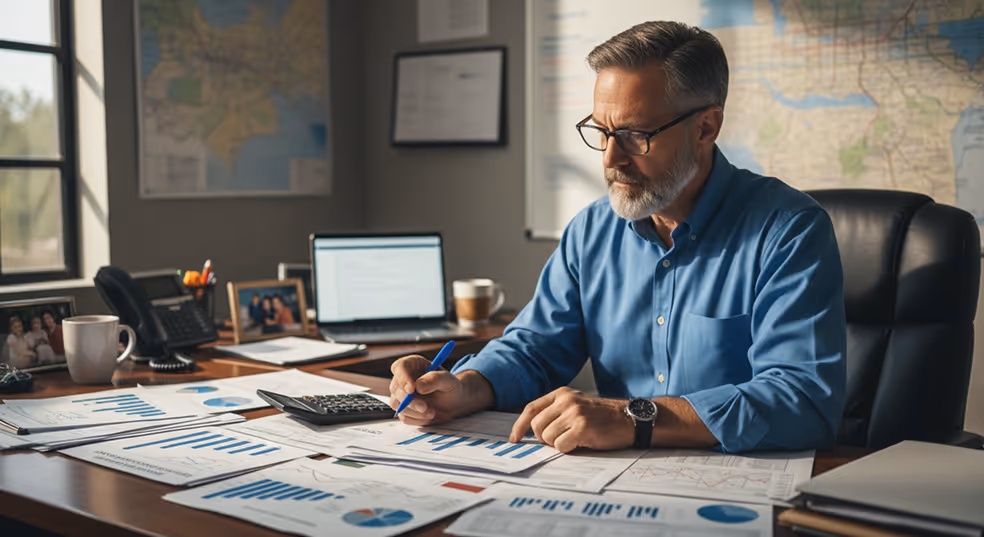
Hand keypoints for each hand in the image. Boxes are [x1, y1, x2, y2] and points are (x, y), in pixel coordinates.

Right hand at [388, 355, 469, 425]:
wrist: (454, 403)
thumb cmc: (450, 387)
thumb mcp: (448, 380)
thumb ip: (435, 379)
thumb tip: (418, 385)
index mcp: (412, 365)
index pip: (400, 367)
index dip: (403, 378)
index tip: (412, 389)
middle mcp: (403, 379)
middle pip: (395, 388)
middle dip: (410, 401)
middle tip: (424, 407)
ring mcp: (401, 395)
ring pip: (397, 405)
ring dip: (415, 412)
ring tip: (432, 412)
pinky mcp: (404, 410)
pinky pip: (404, 417)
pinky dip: (418, 419)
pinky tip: (429, 416)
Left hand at [509, 387, 635, 452]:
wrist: (630, 419)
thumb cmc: (603, 416)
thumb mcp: (577, 405)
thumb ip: (555, 411)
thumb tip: (531, 430)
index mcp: (561, 393)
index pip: (531, 408)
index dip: (519, 425)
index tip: (514, 438)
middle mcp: (566, 400)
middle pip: (536, 426)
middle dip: (545, 438)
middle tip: (562, 439)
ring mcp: (574, 413)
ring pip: (547, 437)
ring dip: (559, 444)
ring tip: (576, 439)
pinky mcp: (582, 427)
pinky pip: (560, 446)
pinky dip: (568, 449)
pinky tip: (582, 442)